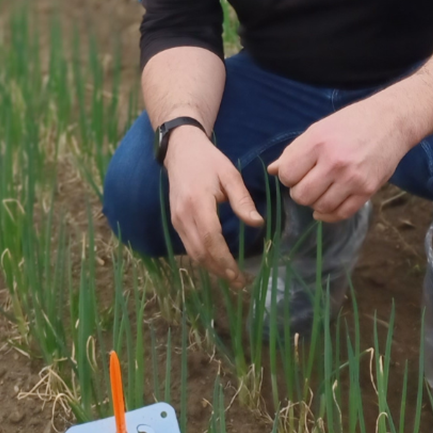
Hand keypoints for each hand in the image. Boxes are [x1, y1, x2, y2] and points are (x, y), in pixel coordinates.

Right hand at [165, 125, 263, 288]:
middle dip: (219, 270)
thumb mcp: (230, 175)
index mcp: (198, 203)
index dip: (225, 260)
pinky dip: (202, 258)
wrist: (181, 150)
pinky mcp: (175, 221)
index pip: (212, 240)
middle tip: (239, 283)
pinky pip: (188, 245)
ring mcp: (176, 220)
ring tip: (230, 277)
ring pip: (193, 253)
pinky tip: (216, 262)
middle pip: (201, 252)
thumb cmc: (209, 161)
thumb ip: (242, 200)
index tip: (240, 275)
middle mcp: (183, 215)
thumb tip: (257, 224)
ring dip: (211, 268)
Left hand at [268, 100, 407, 222]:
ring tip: (322, 190)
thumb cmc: (351, 122)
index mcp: (317, 142)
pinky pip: (342, 214)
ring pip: (320, 207)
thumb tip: (272, 170)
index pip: (287, 175)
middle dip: (300, 192)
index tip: (296, 172)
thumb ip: (295, 151)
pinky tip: (328, 205)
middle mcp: (334, 162)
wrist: (390, 121)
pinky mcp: (368, 190)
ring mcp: (352, 178)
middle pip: (301, 195)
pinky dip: (330, 214)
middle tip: (308, 182)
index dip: (288, 176)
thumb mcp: (319, 129)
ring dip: (316, 203)